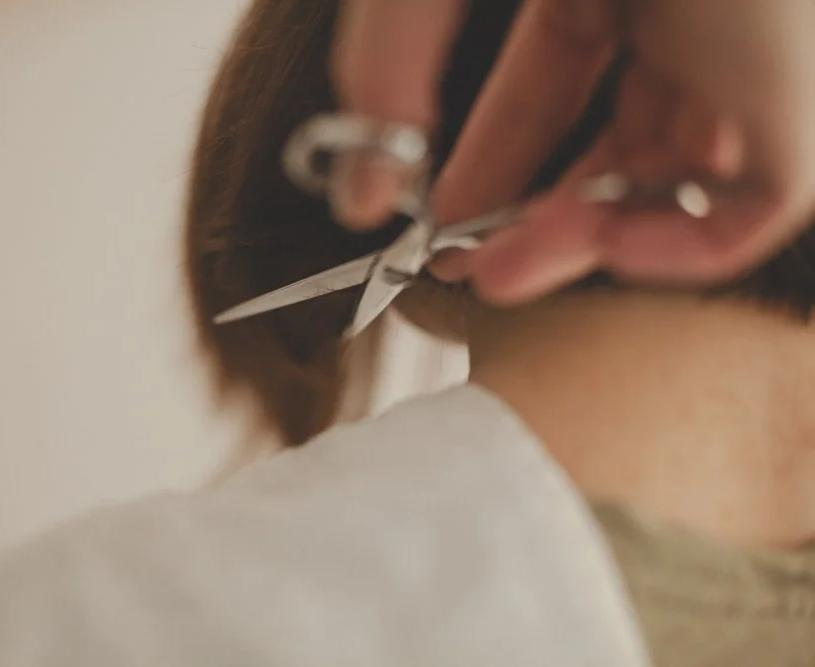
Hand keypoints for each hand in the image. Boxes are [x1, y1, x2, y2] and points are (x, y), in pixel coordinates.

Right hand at [331, 0, 814, 302]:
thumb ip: (384, 71)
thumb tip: (358, 198)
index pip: (554, 84)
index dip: (491, 162)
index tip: (437, 226)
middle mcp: (684, 12)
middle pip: (615, 141)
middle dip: (529, 215)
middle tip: (464, 269)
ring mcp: (746, 52)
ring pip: (678, 179)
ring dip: (582, 242)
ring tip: (501, 275)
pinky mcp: (797, 92)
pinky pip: (751, 209)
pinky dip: (671, 251)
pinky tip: (590, 252)